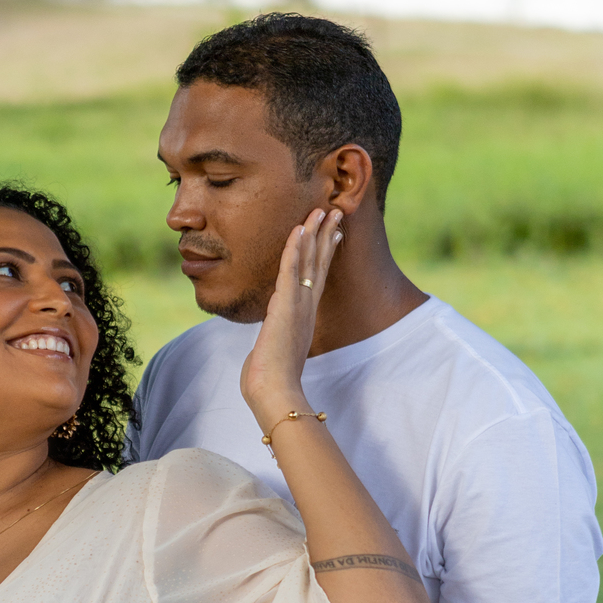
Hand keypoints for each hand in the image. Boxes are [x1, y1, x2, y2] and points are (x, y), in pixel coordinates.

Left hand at [240, 207, 342, 430]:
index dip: (324, 254)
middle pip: (319, 264)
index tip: (332, 234)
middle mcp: (306, 308)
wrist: (275, 392)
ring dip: (314, 233)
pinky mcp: (286, 305)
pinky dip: (295, 248)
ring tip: (321, 209)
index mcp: (304, 318)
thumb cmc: (272, 381)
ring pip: (309, 262)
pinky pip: (291, 270)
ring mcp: (298, 305)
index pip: (317, 278)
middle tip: (335, 211)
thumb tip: (267, 348)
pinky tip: (299, 228)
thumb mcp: (274, 354)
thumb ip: (274, 343)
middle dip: (326, 236)